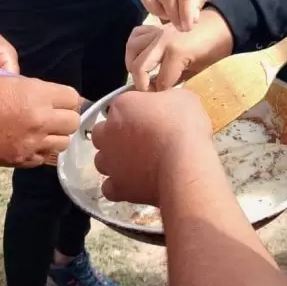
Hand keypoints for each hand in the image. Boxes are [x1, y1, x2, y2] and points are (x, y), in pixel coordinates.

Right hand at [0, 76, 82, 166]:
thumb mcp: (7, 81)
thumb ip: (33, 91)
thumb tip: (49, 98)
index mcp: (36, 95)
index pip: (73, 98)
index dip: (66, 99)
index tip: (57, 100)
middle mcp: (39, 119)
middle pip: (73, 123)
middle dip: (65, 118)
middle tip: (52, 116)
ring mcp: (30, 143)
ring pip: (63, 144)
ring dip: (55, 137)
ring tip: (41, 132)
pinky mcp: (19, 160)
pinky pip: (43, 158)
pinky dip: (39, 152)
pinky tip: (27, 144)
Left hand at [92, 88, 212, 206]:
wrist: (185, 164)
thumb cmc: (184, 126)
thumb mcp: (181, 98)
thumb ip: (165, 100)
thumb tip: (167, 105)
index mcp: (122, 107)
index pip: (120, 106)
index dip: (134, 112)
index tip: (150, 117)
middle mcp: (109, 133)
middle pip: (103, 133)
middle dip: (116, 136)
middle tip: (140, 140)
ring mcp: (111, 162)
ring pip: (102, 160)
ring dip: (115, 161)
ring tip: (137, 163)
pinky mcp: (118, 187)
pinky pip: (109, 187)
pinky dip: (119, 186)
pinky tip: (134, 183)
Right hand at [125, 10, 233, 90]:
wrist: (223, 25)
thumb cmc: (216, 49)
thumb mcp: (198, 69)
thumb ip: (176, 78)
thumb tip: (161, 88)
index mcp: (176, 53)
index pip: (160, 81)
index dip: (160, 93)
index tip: (163, 99)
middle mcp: (162, 41)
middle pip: (139, 66)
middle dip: (141, 83)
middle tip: (150, 91)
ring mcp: (158, 32)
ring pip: (132, 48)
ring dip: (134, 64)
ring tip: (142, 74)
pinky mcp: (157, 27)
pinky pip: (138, 34)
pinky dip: (136, 46)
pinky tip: (142, 55)